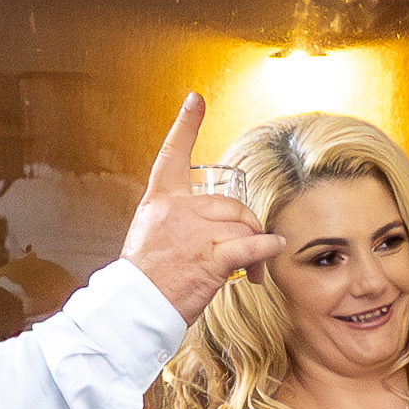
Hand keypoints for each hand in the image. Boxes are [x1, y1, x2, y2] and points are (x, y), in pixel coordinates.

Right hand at [119, 93, 285, 314]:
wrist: (135, 307)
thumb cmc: (146, 278)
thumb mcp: (151, 235)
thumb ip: (178, 219)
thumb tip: (214, 222)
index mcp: (160, 201)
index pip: (172, 155)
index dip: (186, 125)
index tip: (195, 101)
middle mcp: (177, 210)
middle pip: (230, 203)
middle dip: (246, 225)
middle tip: (247, 250)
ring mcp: (194, 233)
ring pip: (243, 226)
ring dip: (255, 247)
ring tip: (251, 269)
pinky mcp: (210, 257)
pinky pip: (250, 246)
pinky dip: (266, 250)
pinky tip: (273, 251)